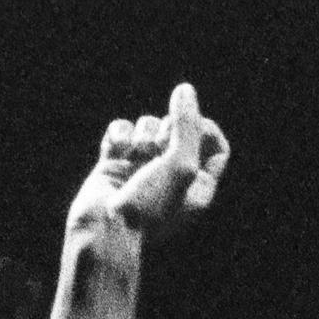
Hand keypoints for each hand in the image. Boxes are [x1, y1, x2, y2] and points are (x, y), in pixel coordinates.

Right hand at [68, 82, 231, 249]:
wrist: (102, 229)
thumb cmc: (147, 205)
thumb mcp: (181, 165)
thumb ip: (187, 125)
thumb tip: (184, 89)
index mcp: (197, 187)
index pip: (216, 147)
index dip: (207, 130)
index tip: (197, 126)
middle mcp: (171, 177)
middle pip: (180, 129)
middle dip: (169, 129)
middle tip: (160, 146)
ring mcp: (141, 168)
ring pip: (149, 126)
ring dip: (143, 134)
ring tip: (135, 154)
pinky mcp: (114, 163)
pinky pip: (122, 129)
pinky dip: (119, 134)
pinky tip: (116, 149)